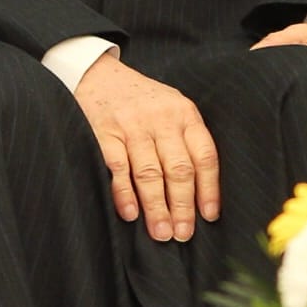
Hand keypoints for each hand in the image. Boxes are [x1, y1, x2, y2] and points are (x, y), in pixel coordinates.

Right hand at [73, 55, 218, 241]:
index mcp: (185, 114)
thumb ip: (185, 139)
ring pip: (150, 172)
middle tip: (183, 234)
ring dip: (156, 206)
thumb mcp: (172, 108)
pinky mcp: (103, 132)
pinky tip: (131, 214)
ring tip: (161, 233)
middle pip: (179, 169)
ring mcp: (132, 126)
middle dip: (183, 205)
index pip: (204, 156)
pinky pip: (117, 167)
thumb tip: (200, 190)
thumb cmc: (141, 99)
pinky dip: (124, 193)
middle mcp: (161, 119)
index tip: (209, 216)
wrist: (97, 73)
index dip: (209, 189)